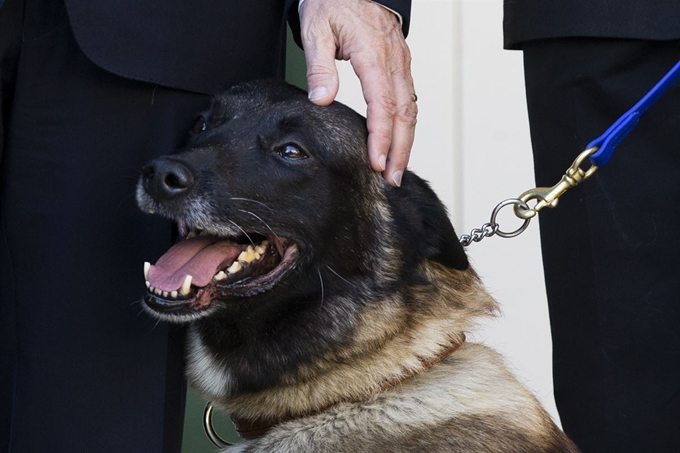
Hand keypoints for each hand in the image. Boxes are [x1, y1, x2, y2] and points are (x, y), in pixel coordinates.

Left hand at [299, 0, 416, 186]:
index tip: (376, 162)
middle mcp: (394, 61)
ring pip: (411, 109)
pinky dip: (405, 125)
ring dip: (406, 142)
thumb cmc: (333, 2)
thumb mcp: (316, 29)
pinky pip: (408, 100)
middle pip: (404, 113)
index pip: (382, 104)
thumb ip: (319, 66)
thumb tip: (322, 99)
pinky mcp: (400, 65)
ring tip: (396, 170)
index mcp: (374, 54)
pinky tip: (398, 143)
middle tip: (392, 179)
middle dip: (400, 150)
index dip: (381, 136)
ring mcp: (401, 63)